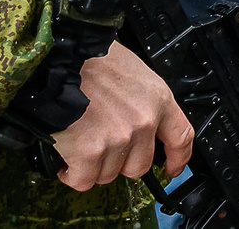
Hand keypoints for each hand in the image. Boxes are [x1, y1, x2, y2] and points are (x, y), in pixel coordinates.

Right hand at [49, 42, 191, 191]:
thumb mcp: (134, 73)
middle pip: (138, 166)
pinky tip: (66, 155)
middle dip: (119, 163)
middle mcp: (143, 122)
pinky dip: (71, 173)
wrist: (58, 59)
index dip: (178, 159)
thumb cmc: (91, 60)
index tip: (172, 169)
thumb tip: (137, 128)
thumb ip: (143, 103)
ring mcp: (118, 138)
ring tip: (80, 139)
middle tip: (101, 145)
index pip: (180, 138)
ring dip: (92, 165)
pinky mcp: (90, 151)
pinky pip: (83, 180)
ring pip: (108, 174)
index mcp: (158, 100)